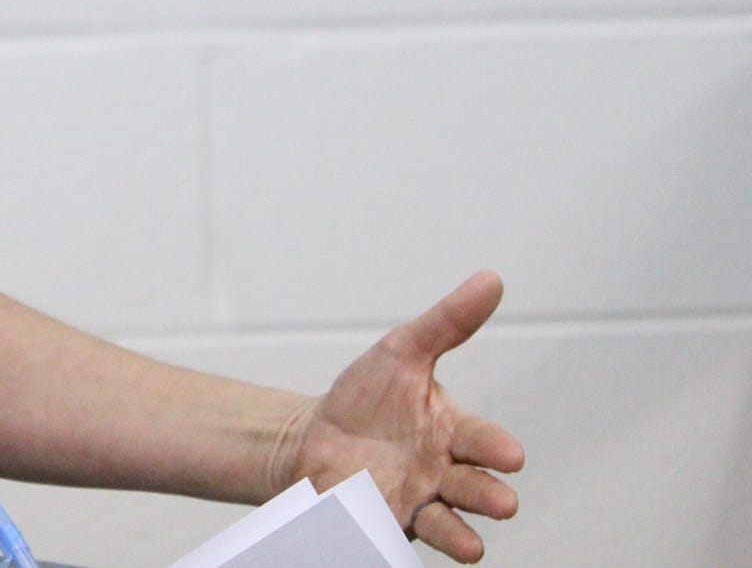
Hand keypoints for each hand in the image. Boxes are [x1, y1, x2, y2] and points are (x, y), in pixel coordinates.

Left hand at [271, 271, 524, 562]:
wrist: (310, 440)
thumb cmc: (365, 399)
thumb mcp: (401, 352)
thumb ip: (447, 322)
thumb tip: (491, 279)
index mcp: (452, 431)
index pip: (484, 441)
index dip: (497, 449)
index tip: (510, 455)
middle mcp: (442, 473)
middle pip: (475, 488)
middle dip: (489, 496)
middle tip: (501, 502)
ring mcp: (417, 504)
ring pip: (448, 524)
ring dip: (460, 535)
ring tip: (470, 546)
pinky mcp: (383, 524)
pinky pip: (397, 536)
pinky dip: (398, 539)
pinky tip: (392, 537)